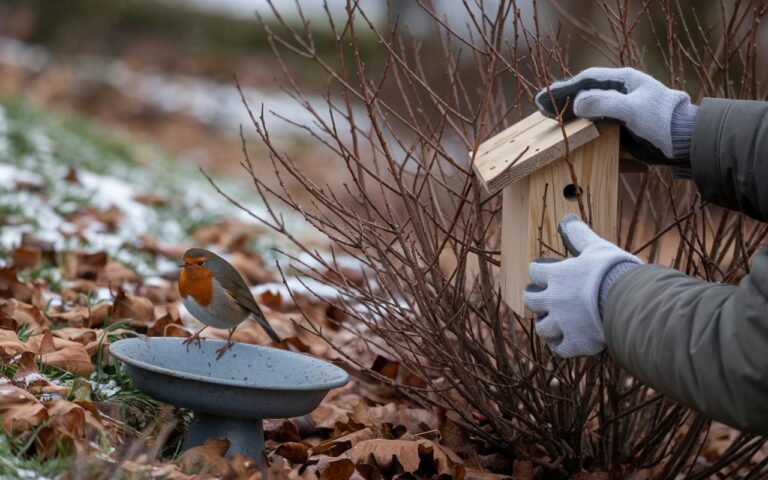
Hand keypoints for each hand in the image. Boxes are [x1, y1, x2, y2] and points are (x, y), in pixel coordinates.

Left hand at [523, 215, 641, 356]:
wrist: (632, 301)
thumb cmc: (615, 272)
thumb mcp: (597, 247)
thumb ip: (580, 235)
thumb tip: (567, 219)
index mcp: (556, 275)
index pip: (534, 271)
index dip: (540, 272)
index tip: (547, 274)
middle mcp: (554, 300)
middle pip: (531, 300)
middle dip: (536, 299)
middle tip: (544, 299)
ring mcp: (563, 323)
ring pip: (542, 327)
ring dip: (547, 324)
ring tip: (555, 322)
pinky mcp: (576, 342)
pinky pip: (560, 348)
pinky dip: (561, 344)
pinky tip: (566, 340)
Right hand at [535, 67, 696, 164]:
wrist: (686, 143)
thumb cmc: (662, 120)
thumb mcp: (631, 109)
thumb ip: (603, 104)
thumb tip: (577, 103)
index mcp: (624, 81)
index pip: (588, 80)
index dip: (564, 88)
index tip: (545, 98)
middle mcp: (621, 95)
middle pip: (586, 95)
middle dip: (563, 102)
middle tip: (541, 110)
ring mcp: (621, 113)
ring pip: (590, 113)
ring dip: (571, 118)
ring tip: (551, 124)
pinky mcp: (623, 130)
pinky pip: (598, 129)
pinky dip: (583, 132)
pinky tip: (571, 137)